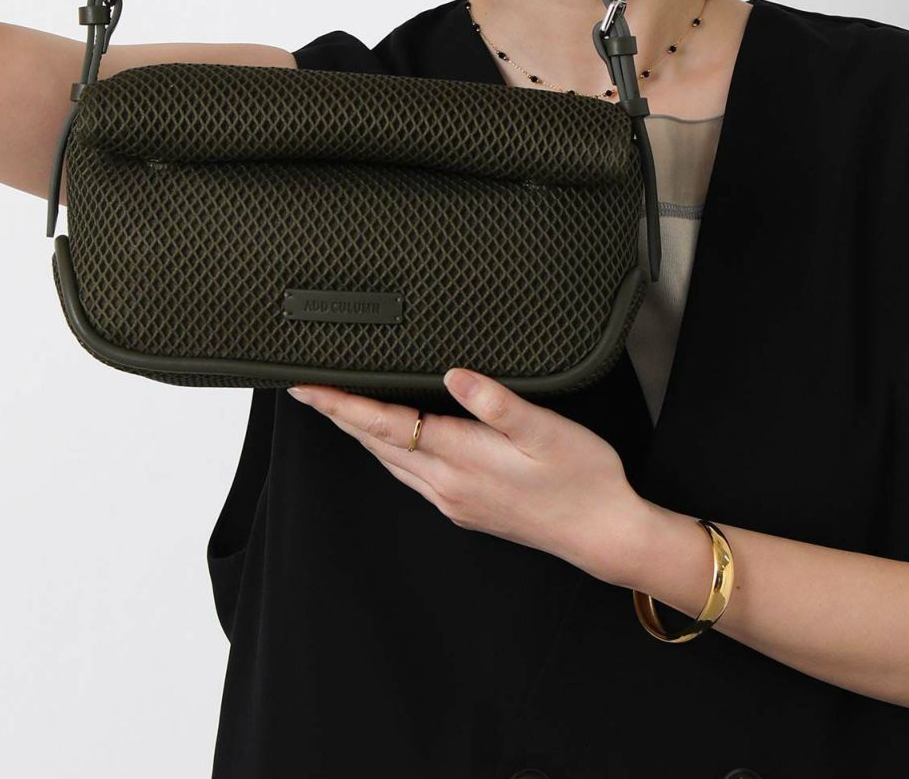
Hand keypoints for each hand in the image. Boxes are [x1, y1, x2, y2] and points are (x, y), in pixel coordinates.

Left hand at [287, 368, 648, 578]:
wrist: (604, 533)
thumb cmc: (582, 477)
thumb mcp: (546, 430)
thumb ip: (496, 402)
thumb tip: (453, 374)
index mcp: (461, 459)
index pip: (385, 425)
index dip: (342, 403)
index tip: (307, 387)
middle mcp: (447, 484)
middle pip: (377, 444)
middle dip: (339, 415)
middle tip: (305, 388)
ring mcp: (453, 500)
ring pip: (390, 461)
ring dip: (360, 432)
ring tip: (336, 406)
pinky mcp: (465, 507)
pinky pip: (411, 474)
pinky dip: (388, 449)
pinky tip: (390, 438)